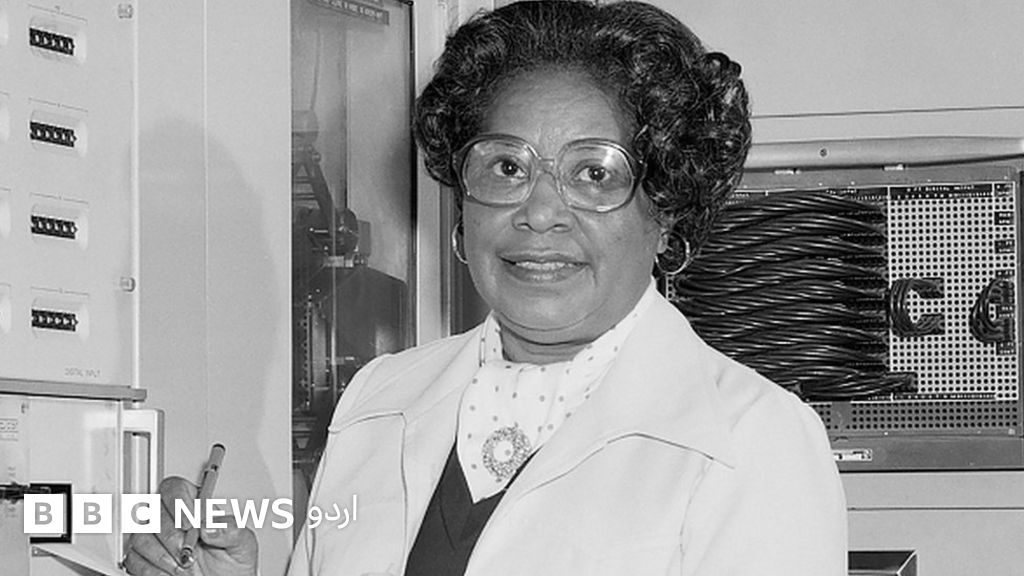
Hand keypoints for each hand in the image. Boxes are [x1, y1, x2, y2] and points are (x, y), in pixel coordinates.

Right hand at [123, 477, 257, 575]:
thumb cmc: (233, 564)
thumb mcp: (243, 544)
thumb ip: (231, 529)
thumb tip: (208, 525)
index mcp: (196, 506)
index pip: (175, 488)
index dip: (178, 503)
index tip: (190, 524)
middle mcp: (173, 519)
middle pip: (155, 513)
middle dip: (172, 536)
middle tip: (189, 551)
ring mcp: (155, 540)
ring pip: (141, 536)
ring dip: (162, 555)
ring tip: (184, 567)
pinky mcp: (143, 559)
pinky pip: (134, 559)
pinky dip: (152, 570)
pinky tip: (171, 573)